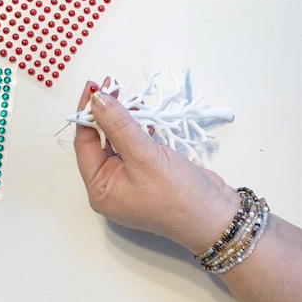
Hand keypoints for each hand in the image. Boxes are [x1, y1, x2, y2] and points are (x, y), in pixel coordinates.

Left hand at [73, 80, 240, 254]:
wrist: (217, 216)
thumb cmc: (177, 194)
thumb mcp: (144, 156)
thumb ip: (118, 125)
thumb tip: (97, 99)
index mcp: (100, 188)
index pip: (84, 142)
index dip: (87, 112)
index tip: (94, 86)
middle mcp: (110, 185)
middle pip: (100, 139)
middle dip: (107, 113)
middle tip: (113, 85)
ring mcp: (129, 179)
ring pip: (118, 140)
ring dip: (124, 118)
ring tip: (132, 97)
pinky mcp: (147, 173)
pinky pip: (135, 145)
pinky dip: (139, 129)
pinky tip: (146, 116)